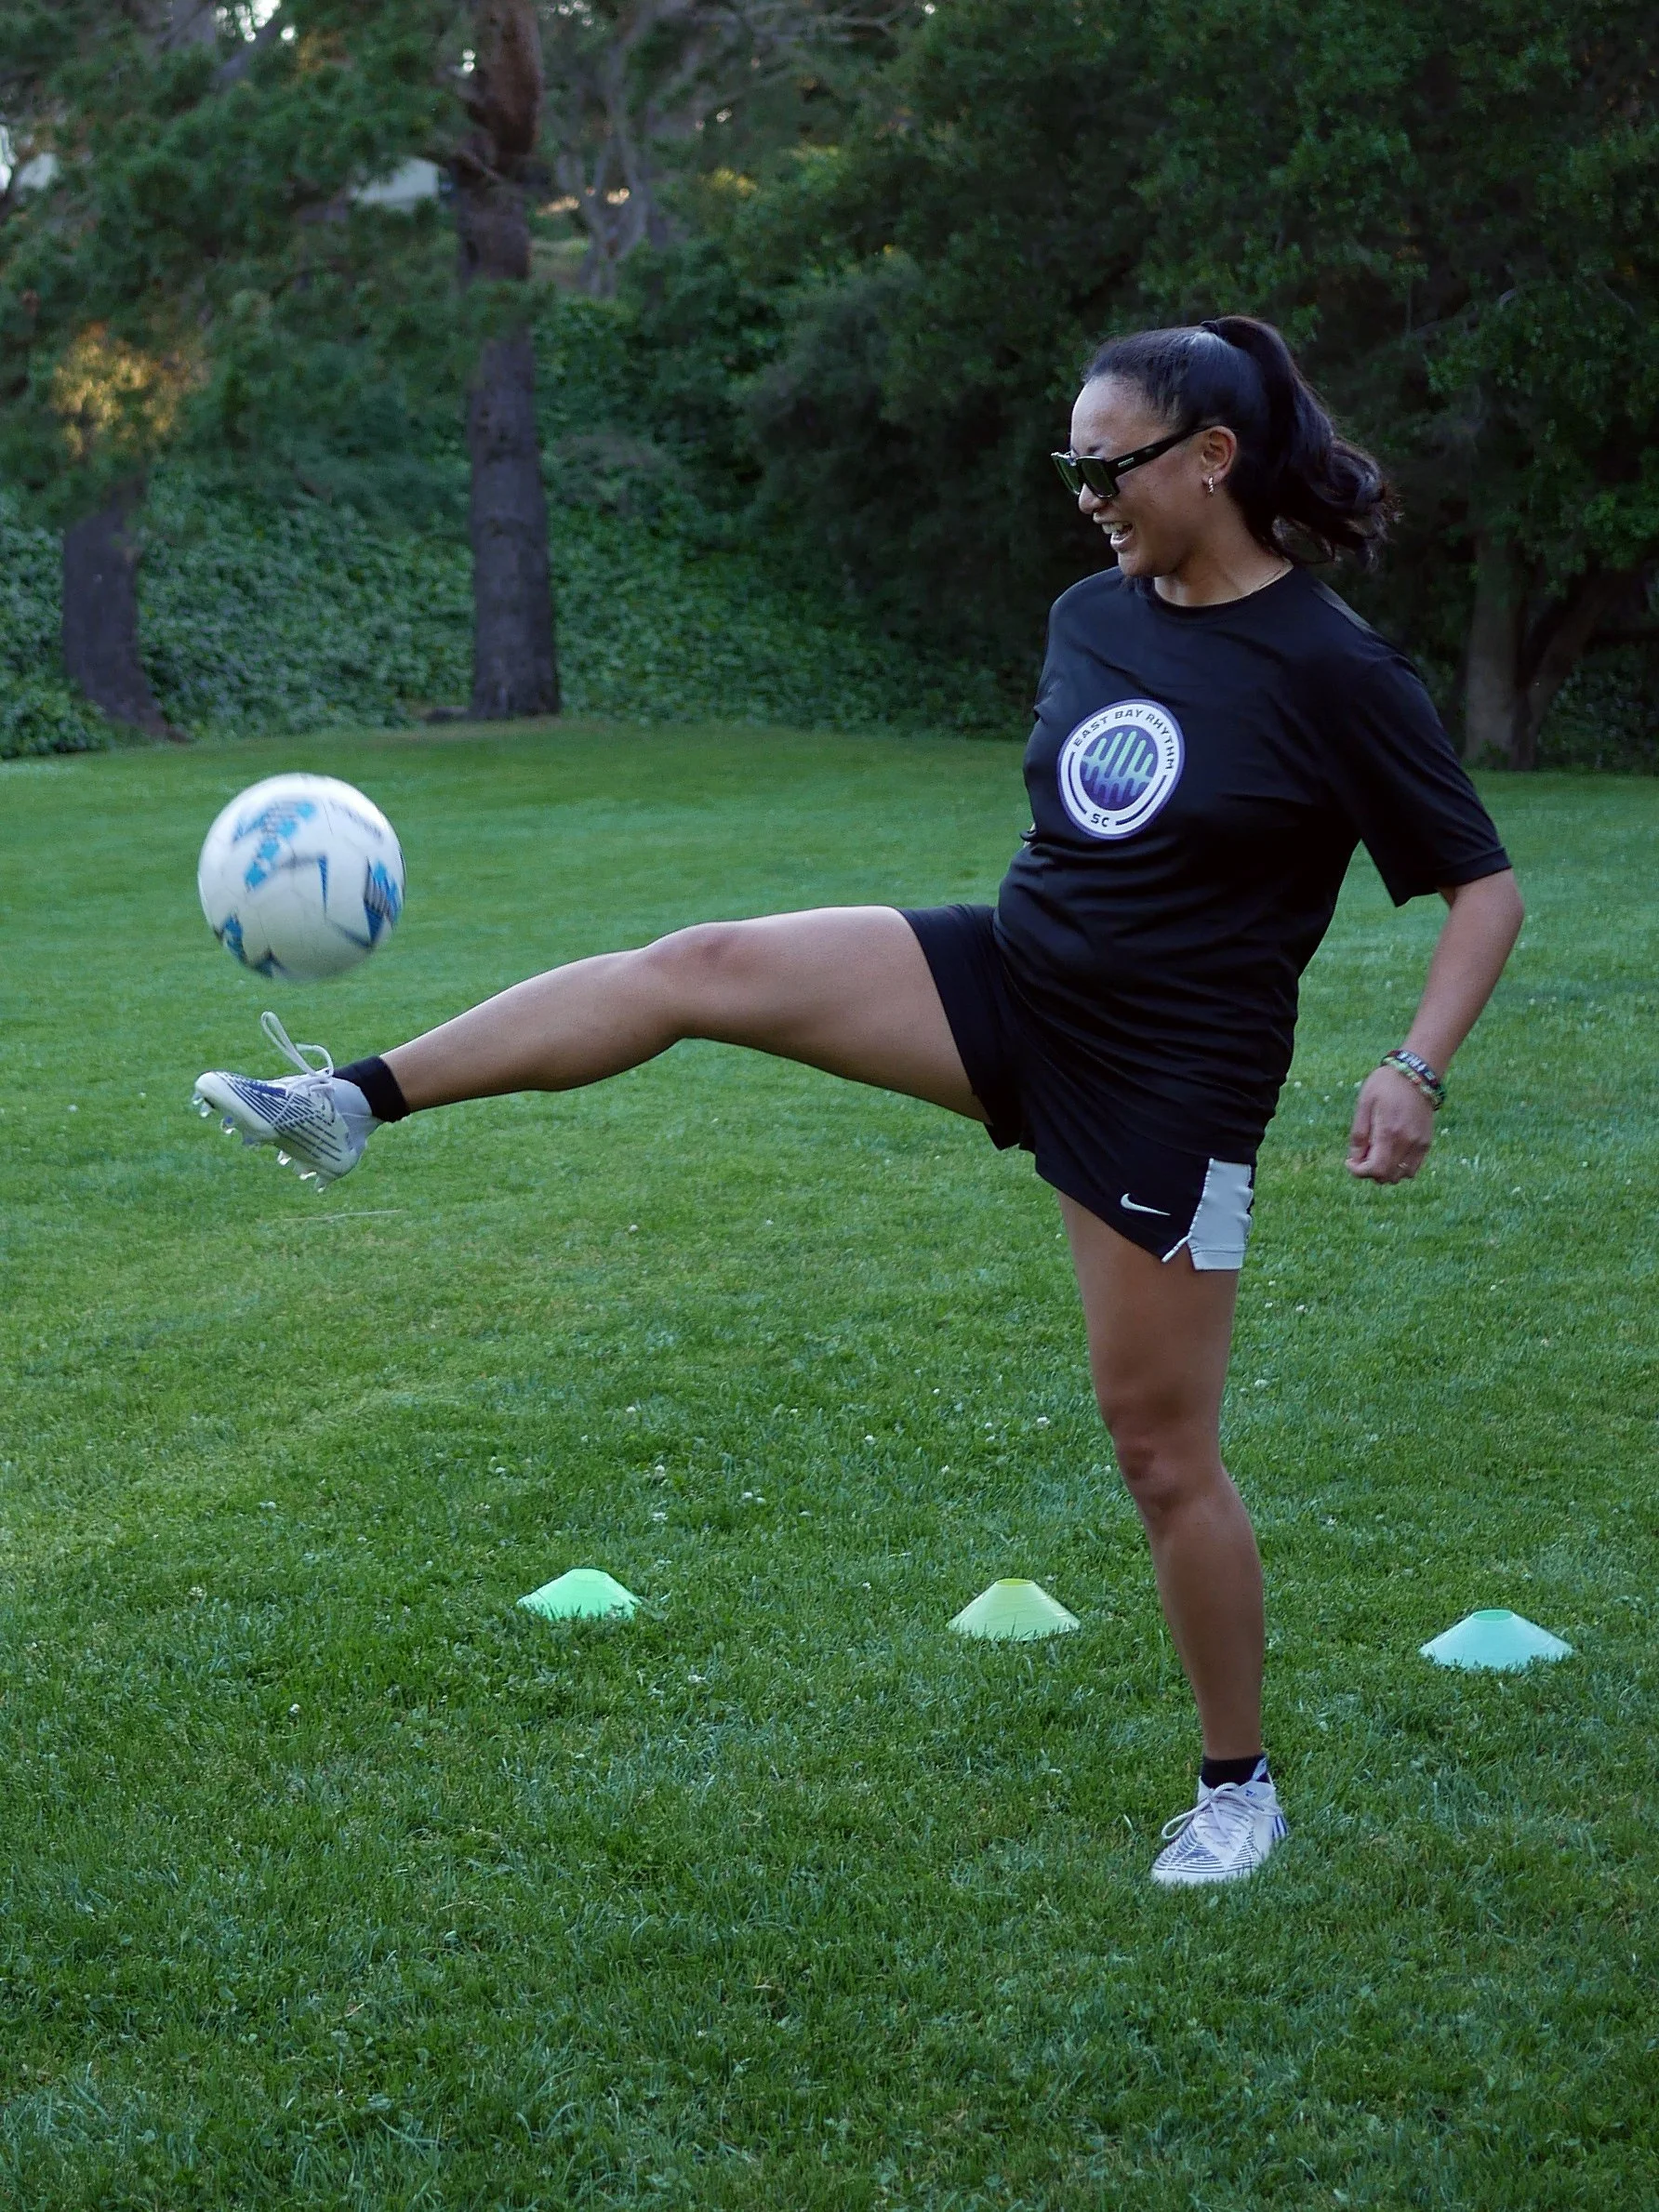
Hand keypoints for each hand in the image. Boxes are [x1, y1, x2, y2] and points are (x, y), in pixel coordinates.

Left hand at [1347, 1064, 1435, 1181]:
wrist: (1415, 1073)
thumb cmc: (1385, 1085)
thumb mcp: (1364, 1104)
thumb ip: (1359, 1134)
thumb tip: (1354, 1159)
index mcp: (1389, 1132)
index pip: (1376, 1169)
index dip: (1359, 1172)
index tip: (1350, 1162)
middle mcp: (1407, 1141)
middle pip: (1386, 1176)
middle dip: (1369, 1171)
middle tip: (1362, 1155)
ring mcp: (1419, 1143)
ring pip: (1400, 1176)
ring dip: (1385, 1171)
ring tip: (1376, 1153)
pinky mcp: (1426, 1142)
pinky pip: (1412, 1168)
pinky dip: (1399, 1168)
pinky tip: (1390, 1153)